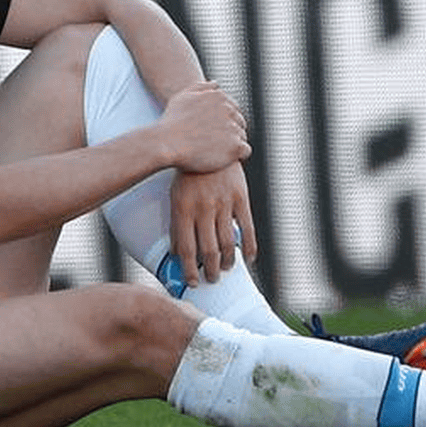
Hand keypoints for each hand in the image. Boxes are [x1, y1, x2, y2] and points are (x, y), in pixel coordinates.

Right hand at [157, 82, 249, 174]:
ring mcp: (233, 128)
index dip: (222, 122)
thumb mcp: (183, 96)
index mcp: (219, 97)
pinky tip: (224, 158)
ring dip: (232, 143)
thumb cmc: (171, 122)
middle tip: (213, 143)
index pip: (233, 109)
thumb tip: (217, 84)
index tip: (211, 131)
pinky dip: (238, 155)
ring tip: (215, 151)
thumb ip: (201, 87)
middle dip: (229, 132)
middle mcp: (229, 109)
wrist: (166, 143)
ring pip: (242, 136)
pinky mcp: (235, 146)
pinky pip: (246, 150)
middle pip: (239, 122)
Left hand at [169, 163, 256, 286]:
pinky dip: (249, 247)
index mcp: (183, 209)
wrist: (208, 143)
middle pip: (208, 250)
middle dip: (210, 270)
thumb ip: (177, 225)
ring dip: (228, 262)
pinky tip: (248, 259)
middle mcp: (203, 208)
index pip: (186, 249)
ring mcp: (223, 203)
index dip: (190, 270)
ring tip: (226, 270)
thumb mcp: (176, 197)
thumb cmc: (188, 175)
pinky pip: (247, 228)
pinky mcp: (240, 197)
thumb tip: (177, 254)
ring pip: (228, 243)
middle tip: (212, 279)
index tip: (192, 283)